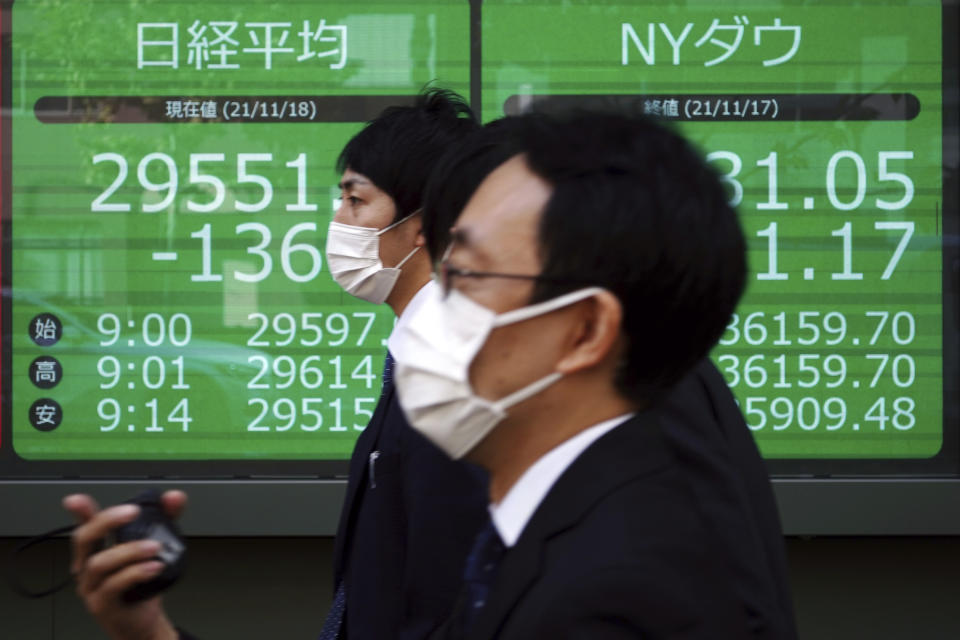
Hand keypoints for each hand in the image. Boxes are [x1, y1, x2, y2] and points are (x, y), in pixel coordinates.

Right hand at [63, 491, 186, 639]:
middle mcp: (88, 567)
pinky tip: (154, 567)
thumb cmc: (142, 584)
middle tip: (132, 511)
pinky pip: (113, 586)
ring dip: (129, 551)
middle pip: (85, 539)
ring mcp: (92, 587)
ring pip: (100, 563)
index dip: (80, 511)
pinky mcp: (103, 605)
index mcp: (97, 549)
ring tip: (155, 548)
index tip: (76, 499)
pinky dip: (136, 573)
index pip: (85, 526)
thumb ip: (165, 520)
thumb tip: (175, 497)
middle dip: (107, 521)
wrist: (141, 622)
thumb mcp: (153, 548)